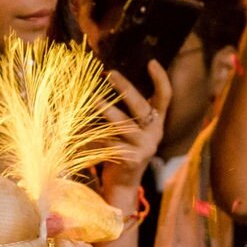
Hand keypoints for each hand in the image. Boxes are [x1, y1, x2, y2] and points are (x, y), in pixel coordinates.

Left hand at [99, 64, 173, 200]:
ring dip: (106, 110)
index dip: (161, 79)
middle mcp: (154, 133)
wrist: (122, 184)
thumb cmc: (121, 148)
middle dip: (125, 89)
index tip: (151, 62)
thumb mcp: (129, 128)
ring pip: (123, 124)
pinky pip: (110, 142)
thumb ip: (125, 110)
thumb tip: (105, 79)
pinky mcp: (131, 159)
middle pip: (142, 107)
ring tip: (91, 99)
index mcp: (156, 122)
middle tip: (110, 74)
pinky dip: (94, 136)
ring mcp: (144, 147)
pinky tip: (81, 130)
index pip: (165, 97)